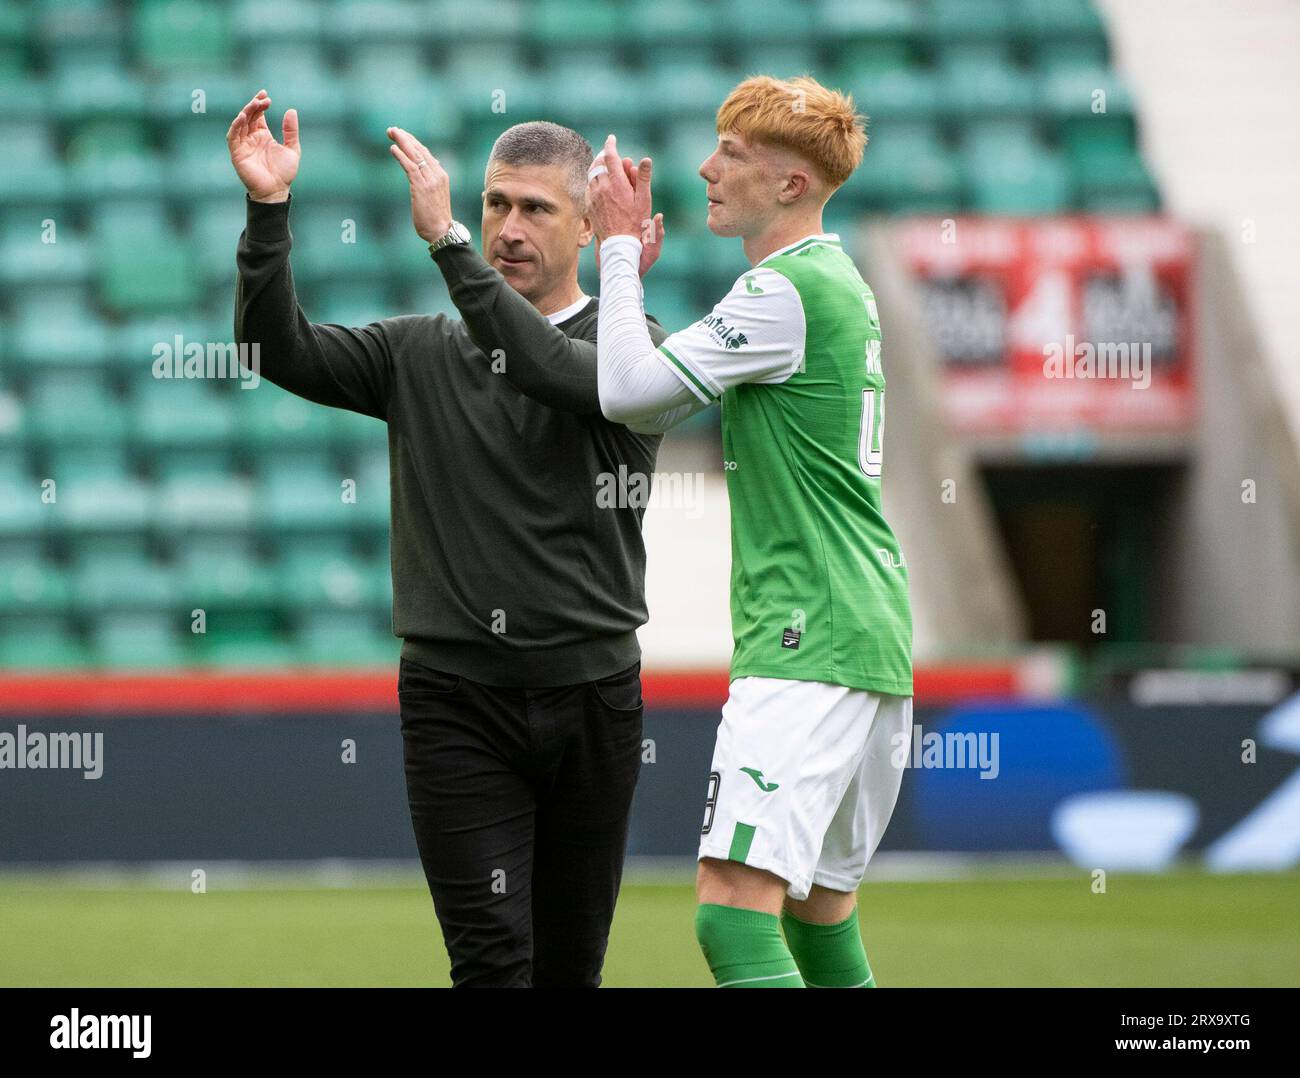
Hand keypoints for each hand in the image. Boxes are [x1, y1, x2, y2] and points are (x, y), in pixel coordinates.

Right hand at [226, 90, 298, 202]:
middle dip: (254, 105)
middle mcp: (251, 138)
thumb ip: (291, 131)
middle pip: (248, 116)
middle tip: (262, 98)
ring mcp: (243, 145)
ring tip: (254, 103)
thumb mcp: (292, 149)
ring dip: (246, 112)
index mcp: (262, 135)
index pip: (258, 115)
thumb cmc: (284, 172)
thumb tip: (292, 110)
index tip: (266, 95)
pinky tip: (242, 117)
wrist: (277, 191)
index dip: (260, 104)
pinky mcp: (237, 153)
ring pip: (240, 123)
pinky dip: (235, 126)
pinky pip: (233, 136)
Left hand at [387, 126, 453, 242]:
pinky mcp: (421, 187)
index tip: (402, 135)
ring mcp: (430, 180)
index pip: (426, 153)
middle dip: (405, 138)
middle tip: (392, 130)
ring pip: (415, 155)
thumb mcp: (435, 195)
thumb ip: (430, 181)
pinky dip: (401, 156)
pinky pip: (410, 167)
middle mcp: (437, 174)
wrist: (442, 231)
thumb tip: (425, 170)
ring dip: (402, 142)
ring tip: (391, 133)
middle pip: (420, 150)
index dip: (413, 142)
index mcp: (441, 175)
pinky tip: (393, 149)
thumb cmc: (437, 218)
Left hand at [589, 137, 664, 276]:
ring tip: (606, 165)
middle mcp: (602, 187)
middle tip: (610, 152)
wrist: (619, 244)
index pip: (610, 157)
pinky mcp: (590, 205)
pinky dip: (594, 179)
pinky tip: (600, 182)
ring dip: (598, 166)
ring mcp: (594, 196)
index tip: (612, 138)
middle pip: (599, 163)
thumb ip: (643, 178)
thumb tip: (646, 159)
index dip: (611, 145)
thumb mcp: (644, 201)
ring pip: (592, 173)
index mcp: (617, 184)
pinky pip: (589, 186)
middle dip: (605, 155)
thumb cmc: (635, 224)